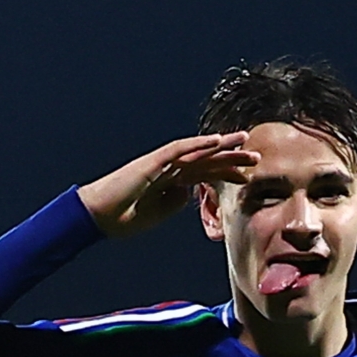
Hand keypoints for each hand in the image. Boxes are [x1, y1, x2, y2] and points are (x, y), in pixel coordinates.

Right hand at [78, 131, 258, 238]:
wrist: (99, 216)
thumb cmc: (124, 217)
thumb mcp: (158, 213)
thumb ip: (175, 201)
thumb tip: (190, 192)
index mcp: (172, 181)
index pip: (205, 174)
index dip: (227, 173)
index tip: (249, 177)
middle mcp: (170, 168)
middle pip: (206, 160)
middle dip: (231, 158)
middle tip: (257, 157)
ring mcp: (162, 163)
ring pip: (198, 151)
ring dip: (222, 145)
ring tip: (244, 140)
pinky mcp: (153, 162)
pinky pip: (180, 150)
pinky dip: (199, 144)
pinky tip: (216, 141)